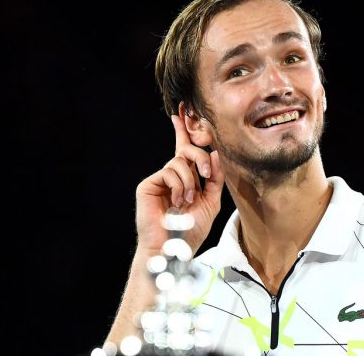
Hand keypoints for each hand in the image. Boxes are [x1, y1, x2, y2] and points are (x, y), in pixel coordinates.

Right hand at [135, 114, 224, 254]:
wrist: (174, 249)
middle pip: (187, 150)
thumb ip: (214, 179)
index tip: (180, 114)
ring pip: (180, 162)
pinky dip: (179, 187)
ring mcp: (159, 179)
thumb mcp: (211, 202)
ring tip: (186, 201)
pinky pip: (169, 171)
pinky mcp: (148, 184)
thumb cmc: (191, 231)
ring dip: (189, 182)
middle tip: (205, 174)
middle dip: (200, 158)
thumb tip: (216, 154)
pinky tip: (177, 202)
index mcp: (185, 179)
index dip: (183, 132)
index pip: (184, 150)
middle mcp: (171, 176)